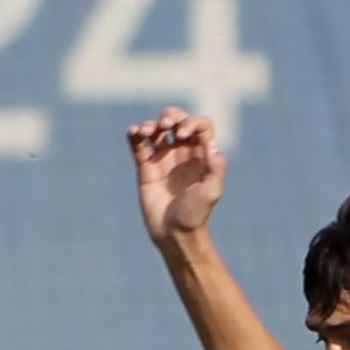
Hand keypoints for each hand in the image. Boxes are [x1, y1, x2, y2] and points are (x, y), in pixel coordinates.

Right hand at [129, 106, 224, 243]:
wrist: (174, 233)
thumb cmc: (196, 214)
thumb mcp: (211, 191)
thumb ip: (216, 167)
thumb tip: (211, 143)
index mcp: (201, 154)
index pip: (200, 125)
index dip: (191, 122)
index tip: (182, 135)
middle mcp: (183, 152)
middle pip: (177, 120)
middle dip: (171, 116)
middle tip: (165, 126)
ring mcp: (163, 159)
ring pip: (156, 130)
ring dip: (151, 124)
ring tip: (145, 131)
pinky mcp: (146, 168)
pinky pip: (139, 146)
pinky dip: (135, 135)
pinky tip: (133, 132)